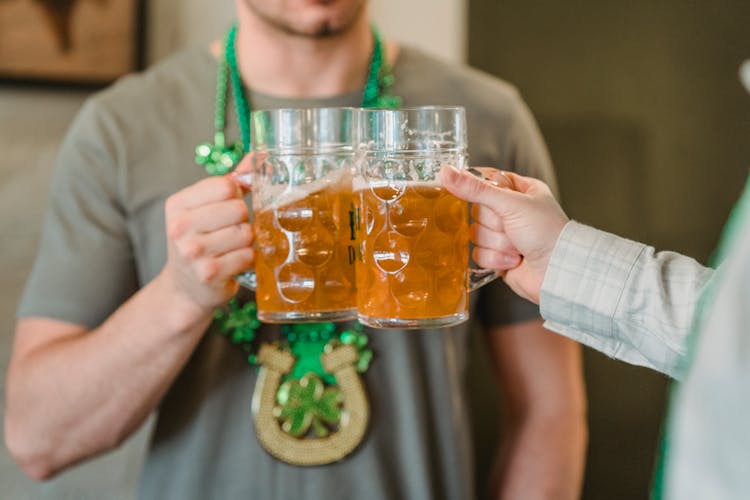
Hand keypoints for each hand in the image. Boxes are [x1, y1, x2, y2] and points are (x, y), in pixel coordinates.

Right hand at [160, 159, 254, 313]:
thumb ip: (232, 182)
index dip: (237, 195)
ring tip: (232, 248)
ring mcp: (193, 252)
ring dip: (247, 241)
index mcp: (177, 204)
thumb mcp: (206, 209)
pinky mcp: (209, 273)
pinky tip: (233, 263)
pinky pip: (247, 255)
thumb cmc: (200, 241)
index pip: (225, 185)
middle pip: (238, 209)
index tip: (229, 206)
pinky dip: (247, 259)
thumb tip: (260, 157)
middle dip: (243, 220)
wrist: (185, 287)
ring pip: (246, 233)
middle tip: (230, 231)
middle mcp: (180, 227)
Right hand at [439, 165, 568, 303]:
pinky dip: (497, 258)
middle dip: (494, 223)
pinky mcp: (498, 256)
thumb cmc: (546, 231)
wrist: (558, 270)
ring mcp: (504, 235)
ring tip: (518, 245)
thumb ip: (476, 189)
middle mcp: (511, 211)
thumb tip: (446, 172)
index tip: (476, 193)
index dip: (478, 189)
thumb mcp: (510, 203)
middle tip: (512, 226)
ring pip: (476, 234)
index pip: (485, 181)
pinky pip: (480, 254)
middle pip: (477, 211)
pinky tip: (514, 260)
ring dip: (497, 243)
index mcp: (519, 191)